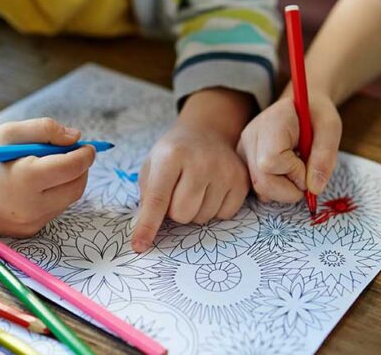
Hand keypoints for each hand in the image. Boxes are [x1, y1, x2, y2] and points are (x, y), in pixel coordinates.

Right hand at [0, 118, 95, 236]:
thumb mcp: (10, 132)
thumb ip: (46, 130)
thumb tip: (76, 138)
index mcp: (26, 178)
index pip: (73, 167)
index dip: (85, 154)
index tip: (88, 146)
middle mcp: (30, 206)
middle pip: (76, 187)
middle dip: (81, 169)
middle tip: (74, 154)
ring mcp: (29, 223)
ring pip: (66, 200)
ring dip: (66, 182)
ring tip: (46, 166)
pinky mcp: (27, 232)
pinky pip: (52, 211)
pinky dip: (53, 196)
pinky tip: (33, 185)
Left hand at [131, 88, 252, 251]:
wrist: (206, 134)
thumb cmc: (174, 154)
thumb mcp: (152, 166)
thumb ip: (147, 197)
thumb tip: (145, 233)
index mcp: (172, 155)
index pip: (158, 198)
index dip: (148, 225)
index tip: (140, 246)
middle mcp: (200, 161)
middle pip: (182, 214)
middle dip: (175, 211)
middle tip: (178, 192)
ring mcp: (224, 171)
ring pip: (203, 218)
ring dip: (195, 210)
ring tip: (196, 188)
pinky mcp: (241, 181)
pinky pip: (223, 215)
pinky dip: (214, 209)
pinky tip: (212, 190)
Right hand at [238, 90, 340, 202]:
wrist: (299, 107)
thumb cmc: (316, 115)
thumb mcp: (330, 128)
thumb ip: (325, 156)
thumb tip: (314, 188)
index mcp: (271, 121)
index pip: (272, 161)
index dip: (295, 172)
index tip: (308, 162)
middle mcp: (250, 135)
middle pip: (262, 181)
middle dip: (290, 189)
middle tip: (306, 176)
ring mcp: (243, 150)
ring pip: (259, 189)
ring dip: (284, 190)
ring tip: (295, 170)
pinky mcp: (244, 162)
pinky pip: (258, 188)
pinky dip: (276, 189)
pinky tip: (285, 173)